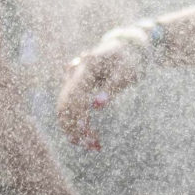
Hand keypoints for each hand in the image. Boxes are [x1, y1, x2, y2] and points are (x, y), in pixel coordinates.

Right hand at [57, 35, 149, 150]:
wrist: (126, 48)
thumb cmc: (129, 60)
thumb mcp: (127, 72)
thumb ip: (112, 87)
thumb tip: (96, 106)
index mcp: (87, 67)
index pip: (76, 95)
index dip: (78, 116)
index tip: (88, 134)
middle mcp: (76, 73)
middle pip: (65, 104)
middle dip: (74, 127)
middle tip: (92, 146)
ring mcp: (74, 81)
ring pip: (64, 108)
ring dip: (73, 129)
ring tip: (92, 146)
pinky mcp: (77, 88)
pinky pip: (70, 108)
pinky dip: (75, 123)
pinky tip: (87, 138)